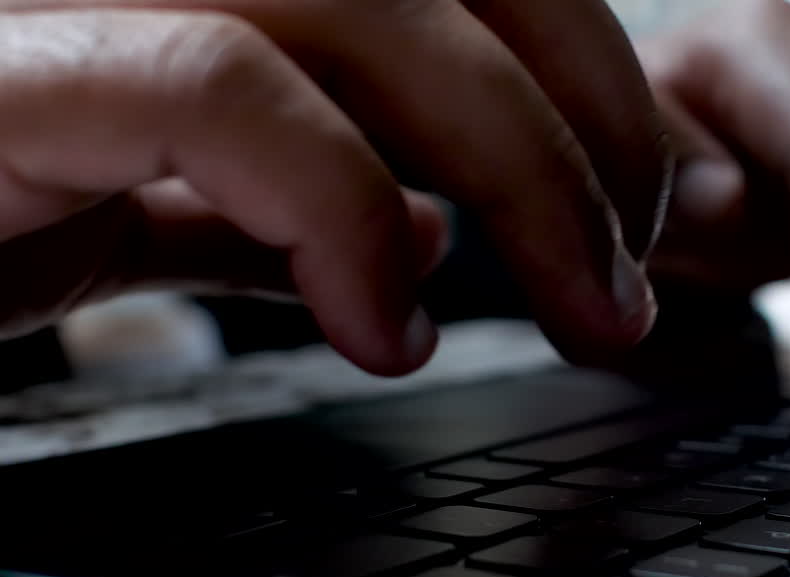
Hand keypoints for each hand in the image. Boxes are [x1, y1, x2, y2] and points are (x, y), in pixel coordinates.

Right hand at [0, 0, 670, 375]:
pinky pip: (222, 87)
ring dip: (523, 175)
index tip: (634, 215)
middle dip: (594, 127)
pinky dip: (339, 207)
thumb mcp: (148, 189)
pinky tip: (382, 325)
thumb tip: (425, 216)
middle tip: (629, 284)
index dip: (591, 74)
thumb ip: (281, 184)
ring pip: (369, 7)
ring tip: (575, 309)